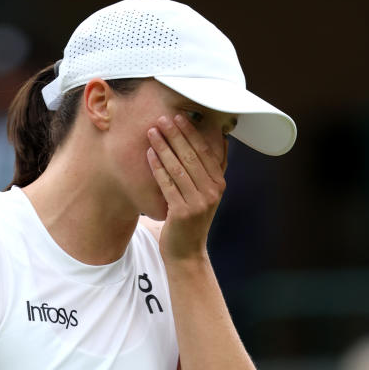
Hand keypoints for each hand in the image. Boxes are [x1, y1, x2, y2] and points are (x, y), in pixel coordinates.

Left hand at [146, 114, 226, 262]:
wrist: (186, 252)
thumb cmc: (191, 219)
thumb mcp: (205, 195)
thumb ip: (208, 171)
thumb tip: (215, 141)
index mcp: (219, 184)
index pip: (205, 151)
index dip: (192, 133)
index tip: (179, 116)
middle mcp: (212, 192)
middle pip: (191, 156)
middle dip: (176, 135)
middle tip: (162, 118)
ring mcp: (198, 203)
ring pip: (178, 167)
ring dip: (164, 147)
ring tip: (152, 132)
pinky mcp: (182, 212)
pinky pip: (167, 184)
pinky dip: (157, 167)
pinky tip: (149, 154)